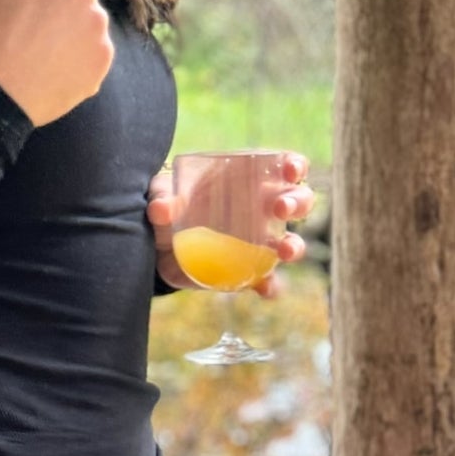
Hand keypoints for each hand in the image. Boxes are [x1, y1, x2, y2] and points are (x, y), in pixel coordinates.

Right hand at [0, 0, 113, 127]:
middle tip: (30, 31)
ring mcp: (97, 20)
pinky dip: (76, 61)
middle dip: (57, 2)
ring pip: (86, 21)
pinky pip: (91, 53)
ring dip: (69, 32)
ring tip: (40, 56)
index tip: (17, 1)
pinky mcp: (103, 55)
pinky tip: (50, 73)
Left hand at [147, 152, 315, 296]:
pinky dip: (270, 286)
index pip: (282, 167)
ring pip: (290, 242)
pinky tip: (265, 289)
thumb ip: (162, 197)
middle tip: (280, 208)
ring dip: (293, 246)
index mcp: (247, 180)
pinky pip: (267, 280)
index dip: (294, 166)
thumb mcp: (161, 195)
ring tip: (284, 251)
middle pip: (297, 202)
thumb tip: (162, 209)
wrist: (156, 247)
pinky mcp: (247, 272)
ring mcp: (258, 242)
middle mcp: (260, 210)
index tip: (290, 171)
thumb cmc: (167, 207)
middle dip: (297, 202)